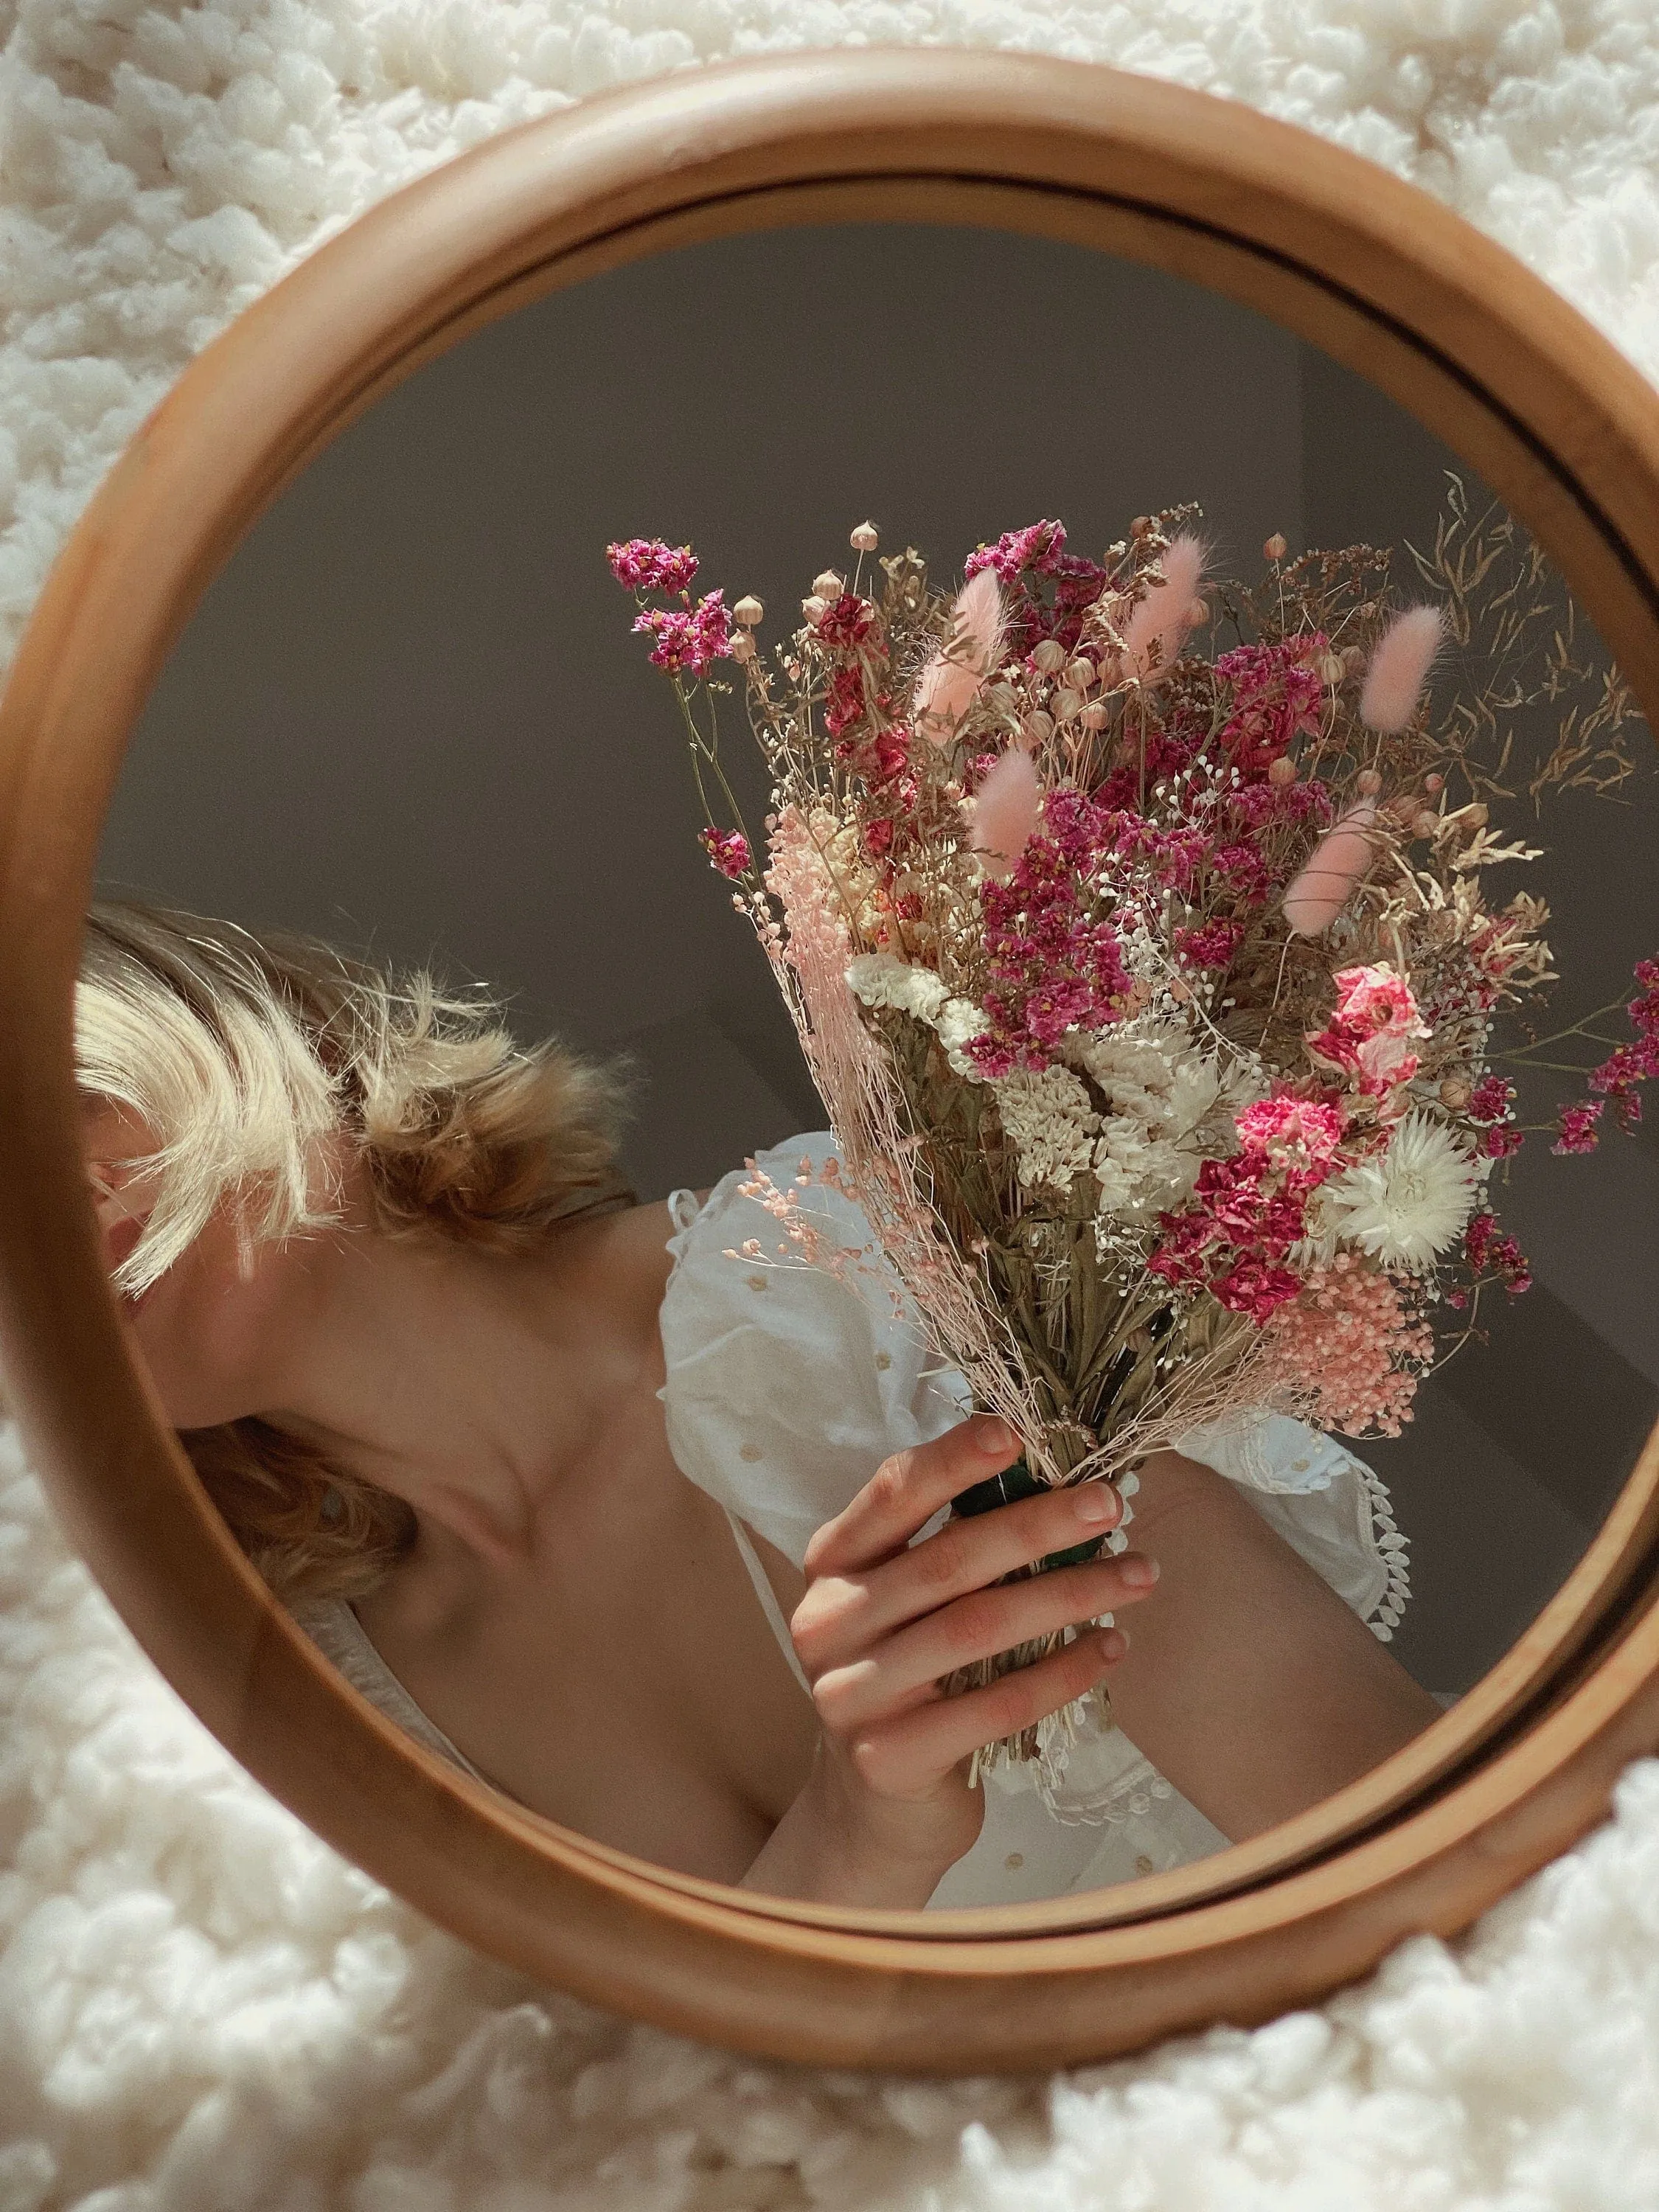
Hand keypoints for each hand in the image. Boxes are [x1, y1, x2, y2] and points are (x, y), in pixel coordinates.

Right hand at [738, 1415, 1160, 1905]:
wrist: (876, 1806)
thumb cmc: (911, 1676)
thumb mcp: (906, 1600)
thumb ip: (950, 1543)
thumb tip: (1051, 1472)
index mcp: (832, 1562)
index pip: (892, 1493)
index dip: (954, 1459)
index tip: (1019, 1434)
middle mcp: (830, 1620)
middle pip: (949, 1560)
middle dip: (1039, 1526)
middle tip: (1109, 1506)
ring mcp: (852, 1692)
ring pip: (977, 1628)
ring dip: (1068, 1595)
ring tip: (1136, 1576)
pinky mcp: (889, 1756)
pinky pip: (994, 1706)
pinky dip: (1062, 1673)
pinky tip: (1110, 1648)